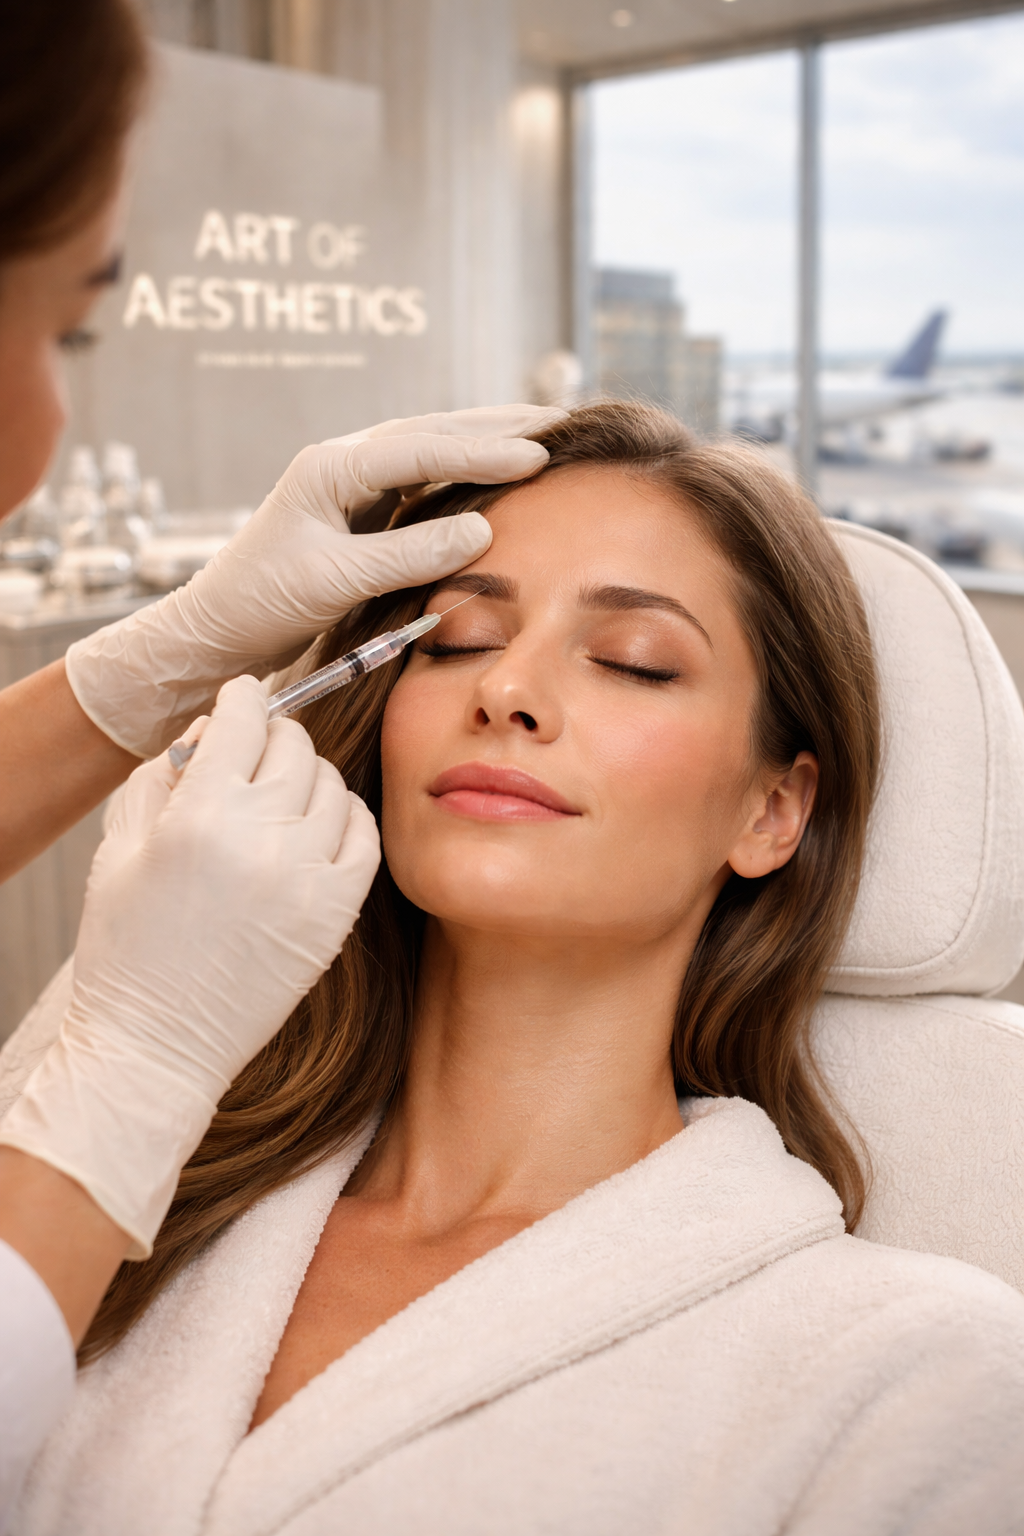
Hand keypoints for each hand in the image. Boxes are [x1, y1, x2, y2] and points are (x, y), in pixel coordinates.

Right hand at [0, 676, 379, 1255]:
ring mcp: (307, 876)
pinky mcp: (337, 913)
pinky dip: (348, 817)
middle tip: (259, 748)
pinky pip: (365, 836)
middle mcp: (261, 838)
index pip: (244, 718)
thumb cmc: (128, 950)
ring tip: (284, 794)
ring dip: (309, 776)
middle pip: (294, 744)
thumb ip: (160, 777)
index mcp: (199, 816)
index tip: (244, 698)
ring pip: (333, 784)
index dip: (244, 698)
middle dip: (274, 734)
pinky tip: (323, 824)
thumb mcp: (118, 851)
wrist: (158, 1047)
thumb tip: (206, 730)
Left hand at [66, 405, 562, 756]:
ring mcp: (347, 485)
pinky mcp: (354, 512)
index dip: (484, 452)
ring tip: (538, 436)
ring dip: (482, 441)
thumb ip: (409, 554)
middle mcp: (341, 464)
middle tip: (558, 422)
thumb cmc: (262, 604)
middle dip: (496, 425)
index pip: (423, 449)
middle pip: (431, 432)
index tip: (539, 456)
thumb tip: (483, 530)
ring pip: (427, 450)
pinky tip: (491, 476)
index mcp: (332, 469)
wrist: (214, 631)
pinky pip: (418, 481)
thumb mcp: (337, 581)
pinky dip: (460, 474)